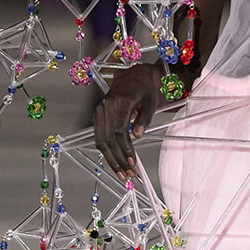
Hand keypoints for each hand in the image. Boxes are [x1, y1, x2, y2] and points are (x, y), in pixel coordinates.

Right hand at [93, 64, 159, 178]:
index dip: (125, 149)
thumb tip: (137, 136)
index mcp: (120, 101)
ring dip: (111, 159)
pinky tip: (115, 162)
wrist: (135, 75)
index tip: (133, 162)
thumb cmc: (145, 88)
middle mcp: (106, 106)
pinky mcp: (98, 114)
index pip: (119, 131)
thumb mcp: (150, 102)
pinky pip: (99, 136)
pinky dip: (106, 151)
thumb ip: (144, 119)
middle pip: (108, 139)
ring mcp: (100, 110)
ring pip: (101, 140)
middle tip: (128, 174)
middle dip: (118, 159)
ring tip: (121, 173)